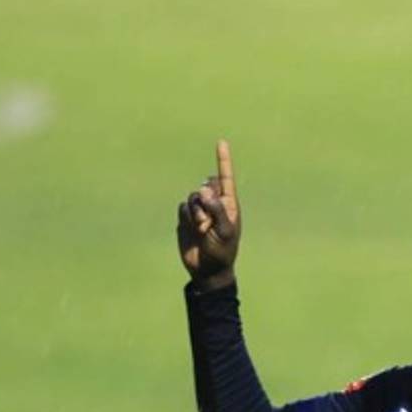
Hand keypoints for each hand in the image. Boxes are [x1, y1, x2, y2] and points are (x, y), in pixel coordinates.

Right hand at [177, 139, 240, 289]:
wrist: (207, 269)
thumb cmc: (222, 251)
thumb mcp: (224, 231)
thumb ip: (216, 209)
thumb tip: (204, 189)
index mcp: (229, 204)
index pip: (225, 178)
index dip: (223, 160)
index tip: (221, 142)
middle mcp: (214, 203)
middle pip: (205, 186)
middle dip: (204, 200)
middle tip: (208, 221)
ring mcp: (200, 210)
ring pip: (192, 197)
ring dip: (195, 213)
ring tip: (202, 230)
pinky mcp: (186, 217)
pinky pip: (182, 207)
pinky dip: (186, 218)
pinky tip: (193, 231)